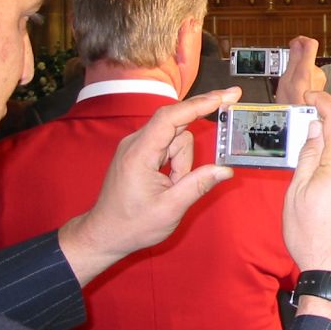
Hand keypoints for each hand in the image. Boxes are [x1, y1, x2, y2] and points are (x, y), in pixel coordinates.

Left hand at [59, 88, 241, 286]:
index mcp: (140, 153)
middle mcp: (136, 143)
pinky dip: (177, 162)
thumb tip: (226, 169)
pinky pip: (168, 147)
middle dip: (194, 145)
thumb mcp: (170, 209)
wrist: (104, 234)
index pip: (171, 117)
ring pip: (175, 140)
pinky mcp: (141, 153)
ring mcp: (137, 147)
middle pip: (177, 127)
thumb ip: (198, 185)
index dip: (199, 104)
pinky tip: (172, 181)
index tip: (225, 96)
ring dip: (183, 163)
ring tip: (172, 188)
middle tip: (219, 134)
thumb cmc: (133, 225)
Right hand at [274, 36, 326, 102]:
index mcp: (306, 71)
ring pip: (309, 68)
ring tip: (292, 84)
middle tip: (287, 71)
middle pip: (309, 57)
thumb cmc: (292, 106)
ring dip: (300, 72)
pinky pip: (311, 77)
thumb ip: (293, 60)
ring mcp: (321, 79)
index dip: (302, 41)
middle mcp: (317, 73)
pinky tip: (298, 89)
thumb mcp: (284, 81)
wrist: (303, 122)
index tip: (294, 43)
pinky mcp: (322, 85)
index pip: (311, 44)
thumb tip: (297, 43)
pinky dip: (304, 80)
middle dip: (297, 61)